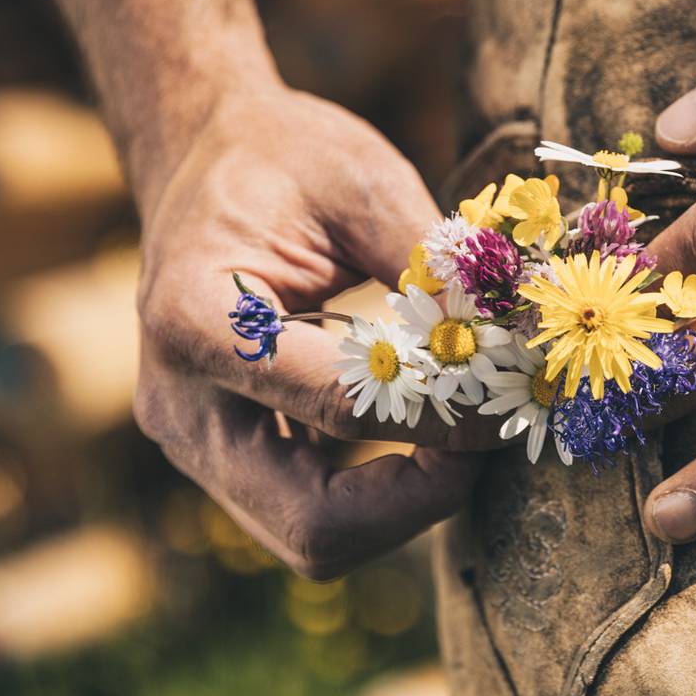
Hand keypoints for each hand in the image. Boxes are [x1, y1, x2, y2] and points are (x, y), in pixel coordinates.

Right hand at [131, 87, 493, 577]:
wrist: (205, 156)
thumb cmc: (282, 157)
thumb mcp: (361, 181)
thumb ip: (433, 262)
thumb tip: (516, 337)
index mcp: (196, 322)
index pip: (340, 407)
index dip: (445, 414)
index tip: (516, 390)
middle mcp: (180, 403)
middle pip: (312, 524)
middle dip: (420, 500)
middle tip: (489, 439)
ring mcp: (194, 443)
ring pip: (311, 539)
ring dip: (404, 507)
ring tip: (464, 435)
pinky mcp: (224, 458)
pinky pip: (308, 515)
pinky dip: (379, 494)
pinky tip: (427, 435)